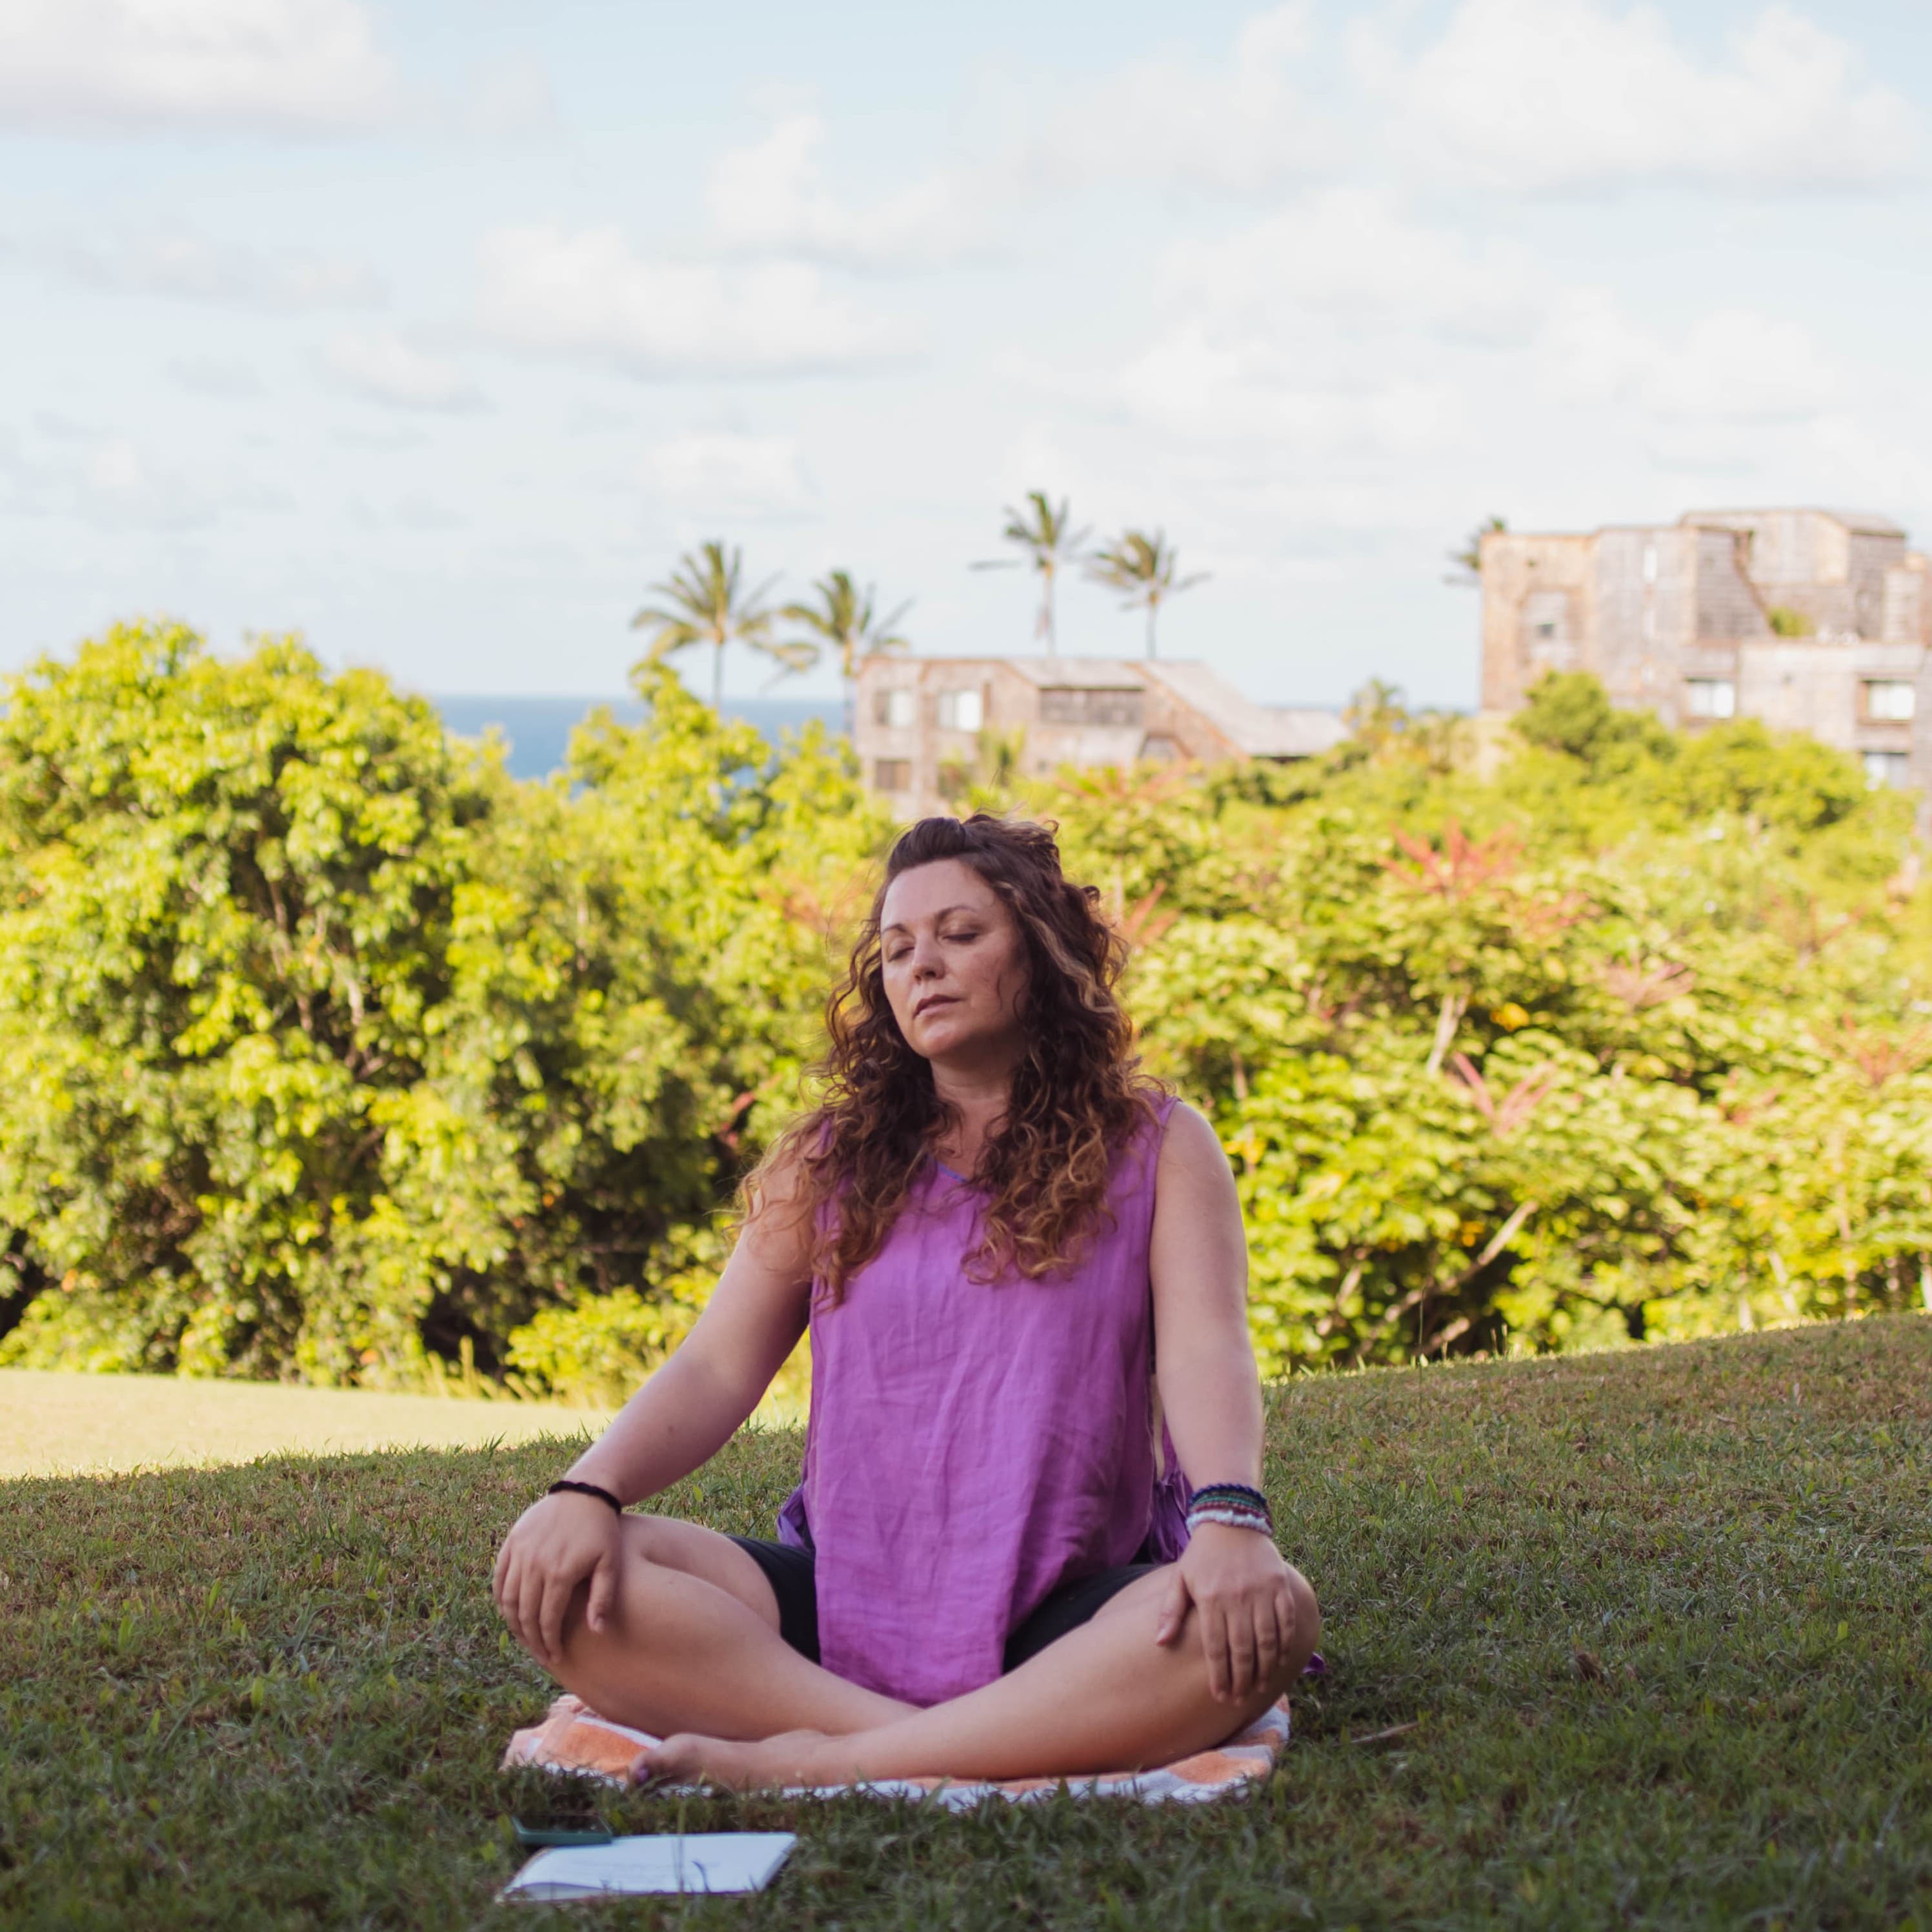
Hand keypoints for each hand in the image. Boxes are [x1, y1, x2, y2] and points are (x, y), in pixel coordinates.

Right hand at [491, 1491, 623, 1668]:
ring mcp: (520, 1552)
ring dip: (513, 1624)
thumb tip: (597, 1632)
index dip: (549, 1643)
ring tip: (525, 1638)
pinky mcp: (512, 1541)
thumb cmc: (601, 1530)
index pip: (547, 1620)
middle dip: (531, 1640)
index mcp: (559, 1573)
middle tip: (540, 1655)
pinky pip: (499, 1578)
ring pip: (508, 1599)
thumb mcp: (610, 1563)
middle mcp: (534, 1565)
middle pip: (525, 1614)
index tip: (555, 1658)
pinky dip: (501, 1599)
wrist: (585, 1493)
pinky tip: (510, 1612)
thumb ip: (603, 1598)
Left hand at [1154, 1522, 1295, 1703]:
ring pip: (1267, 1640)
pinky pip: (1286, 1620)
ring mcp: (1261, 1591)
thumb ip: (1171, 1610)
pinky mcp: (1279, 1585)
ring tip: (1260, 1687)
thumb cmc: (1202, 1554)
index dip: (1219, 1675)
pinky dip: (1285, 1643)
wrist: (1231, 1518)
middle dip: (1242, 1679)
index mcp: (1210, 1598)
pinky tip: (1279, 1660)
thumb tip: (1160, 1643)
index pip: (1216, 1647)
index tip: (1220, 1696)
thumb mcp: (1180, 1577)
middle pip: (1242, 1649)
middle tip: (1240, 1699)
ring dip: (1265, 1667)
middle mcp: (1237, 1597)